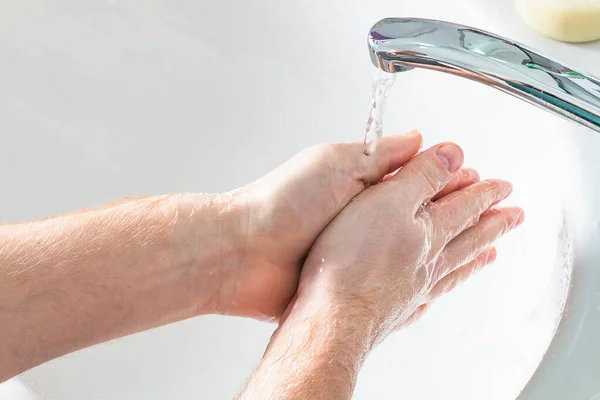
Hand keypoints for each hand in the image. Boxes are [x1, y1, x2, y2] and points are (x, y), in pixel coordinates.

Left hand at [219, 133, 479, 319]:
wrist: (244, 254)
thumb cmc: (282, 204)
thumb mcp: (336, 164)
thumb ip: (379, 154)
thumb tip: (419, 140)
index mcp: (360, 183)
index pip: (416, 177)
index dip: (449, 178)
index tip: (478, 179)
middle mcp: (361, 216)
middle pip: (418, 212)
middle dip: (455, 210)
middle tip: (492, 210)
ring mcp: (356, 249)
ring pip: (409, 247)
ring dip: (443, 245)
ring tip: (477, 246)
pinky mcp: (348, 278)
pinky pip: (389, 276)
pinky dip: (415, 277)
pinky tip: (434, 279)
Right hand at [285, 142, 523, 345]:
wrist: (334, 318)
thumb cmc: (353, 260)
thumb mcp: (388, 200)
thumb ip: (421, 176)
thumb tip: (453, 154)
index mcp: (429, 232)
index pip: (465, 206)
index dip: (483, 192)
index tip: (503, 186)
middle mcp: (428, 262)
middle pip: (469, 238)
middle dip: (492, 224)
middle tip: (514, 217)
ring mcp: (414, 289)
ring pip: (454, 269)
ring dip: (475, 258)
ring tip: (491, 254)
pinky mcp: (394, 310)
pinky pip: (429, 299)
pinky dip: (440, 292)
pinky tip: (437, 296)